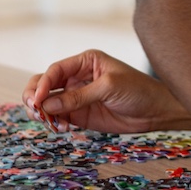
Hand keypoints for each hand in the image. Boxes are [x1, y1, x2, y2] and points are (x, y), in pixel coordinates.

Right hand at [23, 49, 190, 133]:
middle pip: (43, 84)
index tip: (38, 99)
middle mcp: (76, 77)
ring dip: (42, 113)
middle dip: (35, 97)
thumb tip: (48, 104)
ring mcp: (76, 96)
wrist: (155, 111)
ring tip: (52, 122)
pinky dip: (53, 123)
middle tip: (37, 111)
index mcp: (85, 62)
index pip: (54, 70)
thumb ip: (79, 96)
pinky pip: (56, 117)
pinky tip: (62, 128)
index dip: (42, 84)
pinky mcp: (78, 114)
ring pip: (46, 102)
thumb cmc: (138, 90)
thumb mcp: (110, 87)